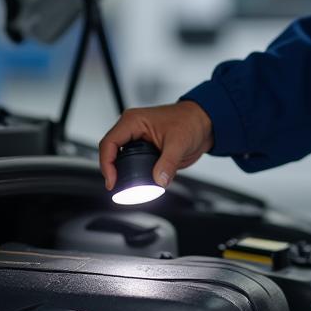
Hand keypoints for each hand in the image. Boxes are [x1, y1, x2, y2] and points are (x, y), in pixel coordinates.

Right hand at [98, 101, 213, 190]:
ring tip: (126, 189)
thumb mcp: (179, 142)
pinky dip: (133, 174)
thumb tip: (159, 180)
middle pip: (111, 152)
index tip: (112, 181)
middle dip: (112, 171)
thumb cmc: (190, 121)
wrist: (204, 124)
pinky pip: (132, 163)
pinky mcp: (145, 149)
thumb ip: (168, 163)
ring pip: (120, 159)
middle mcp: (132, 129)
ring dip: (122, 173)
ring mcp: (138, 140)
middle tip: (118, 188)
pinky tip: (138, 184)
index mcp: (133, 121)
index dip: (107, 164)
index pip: (109, 143)